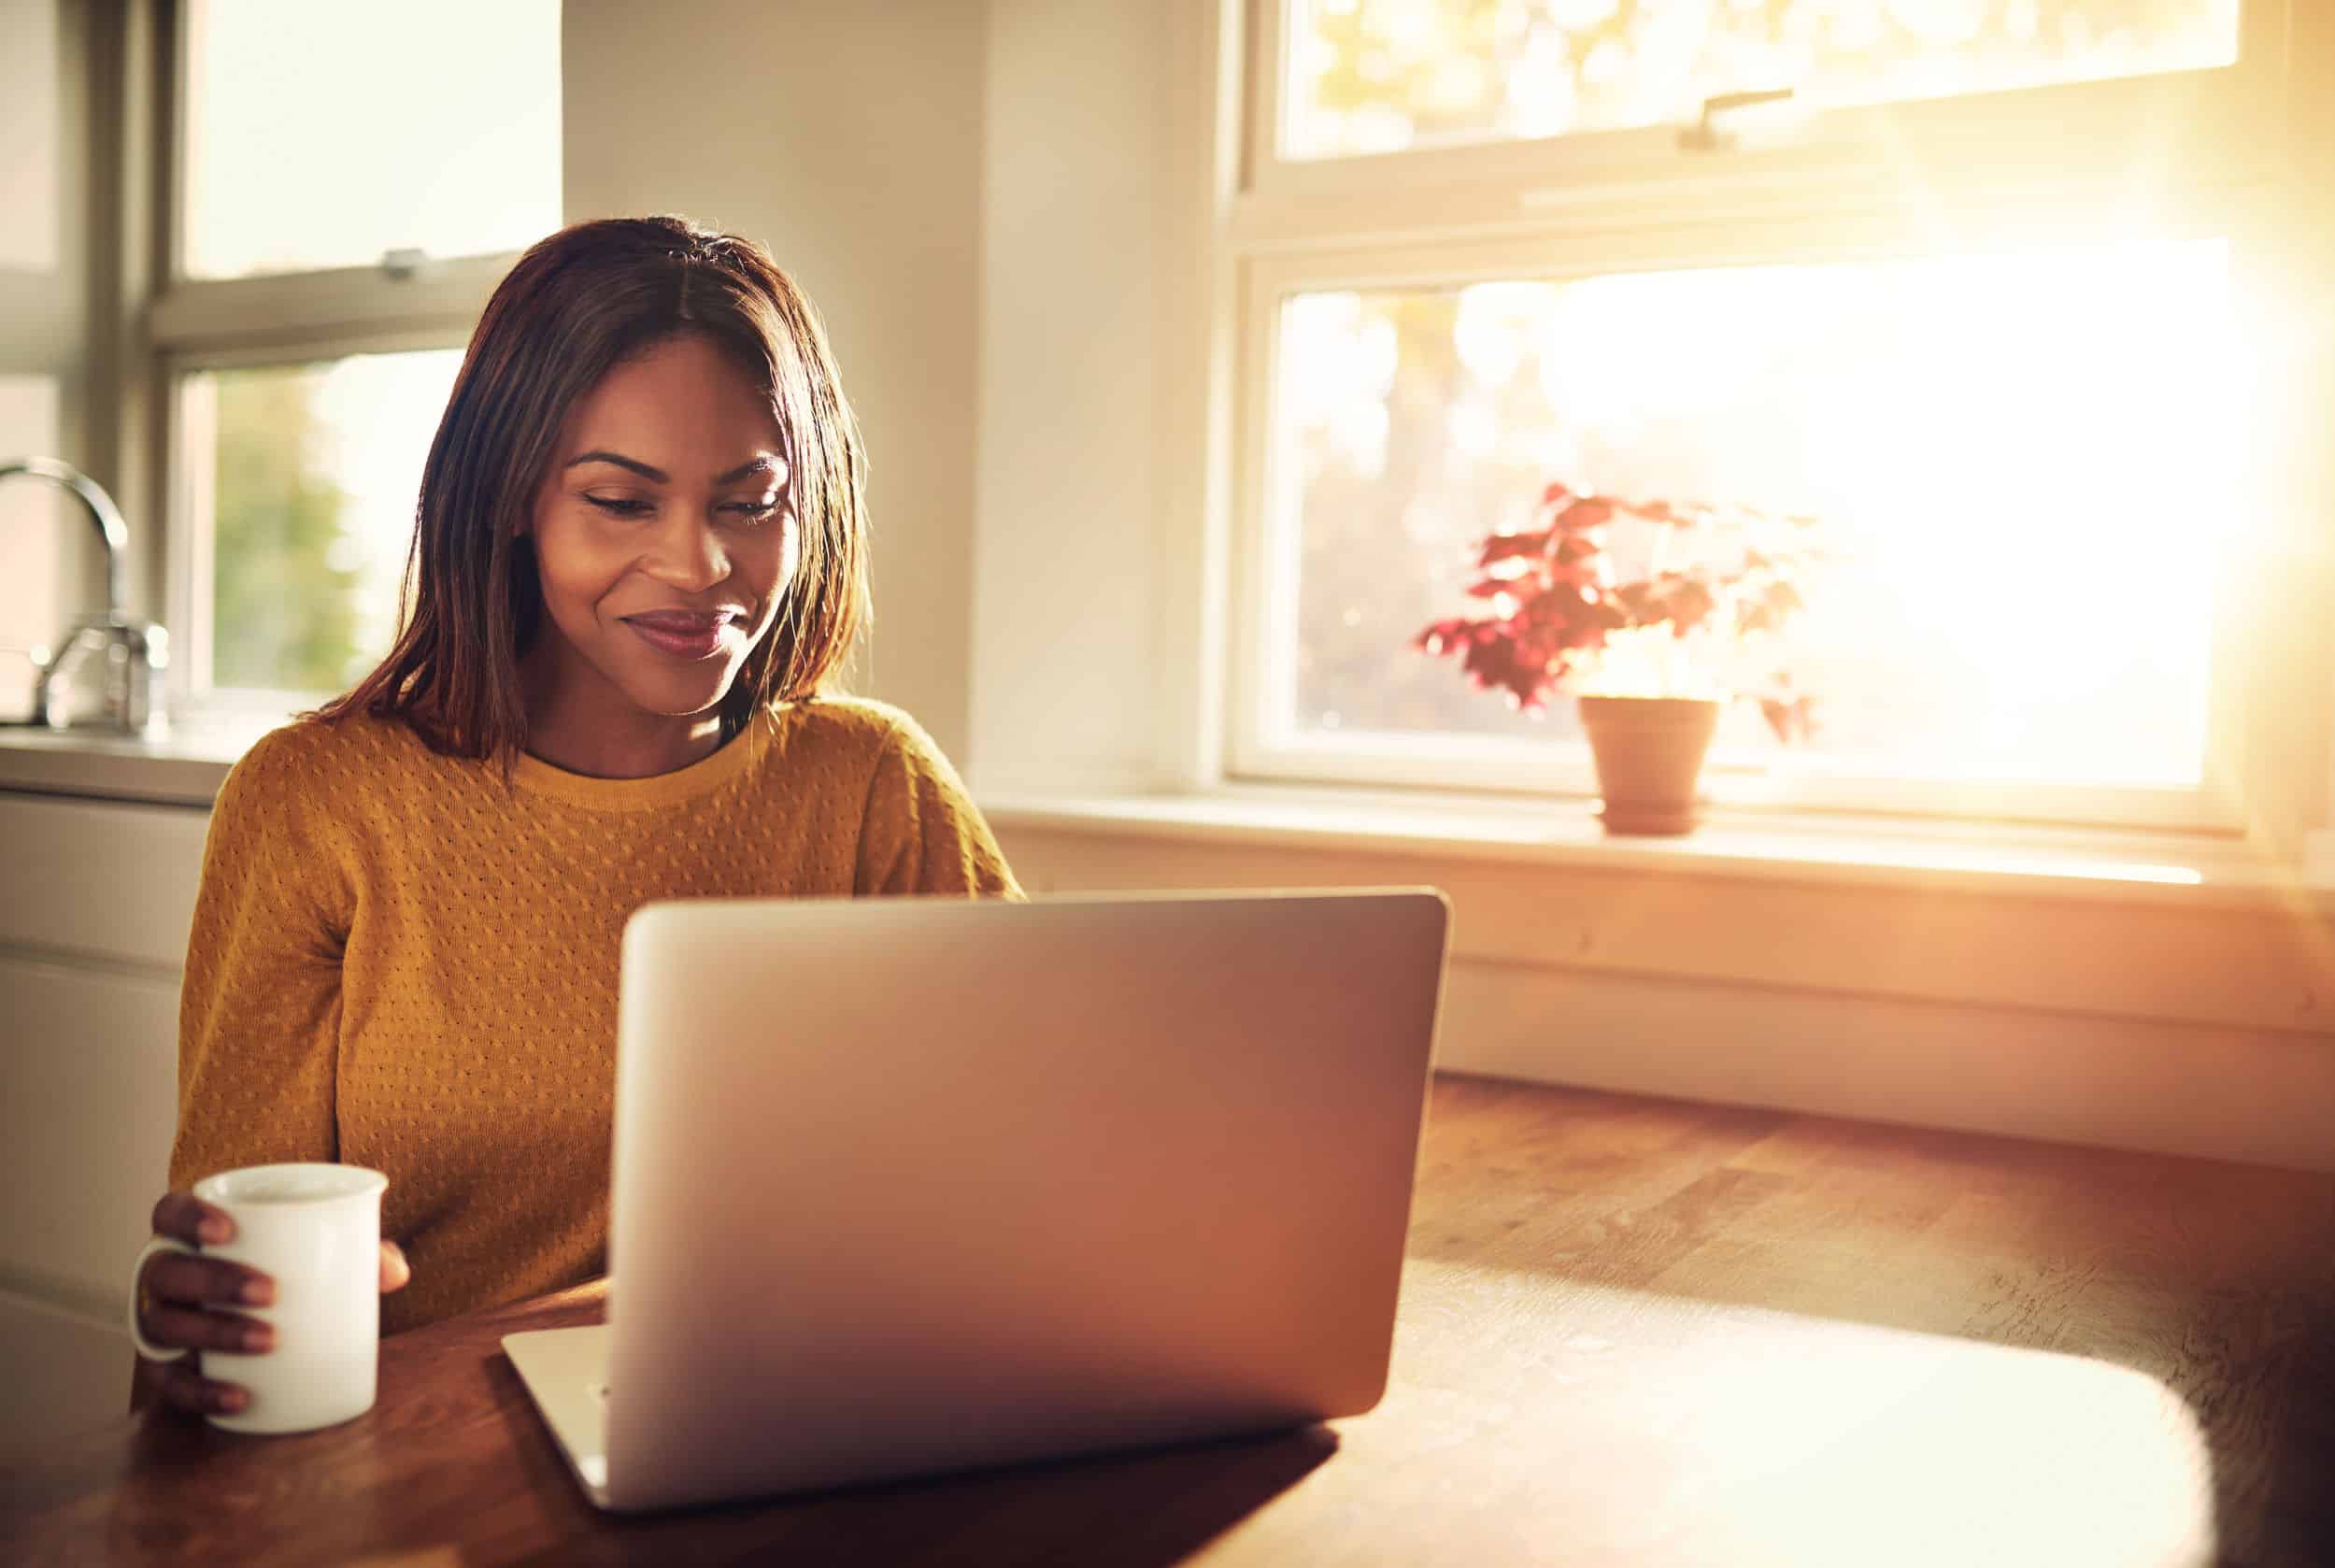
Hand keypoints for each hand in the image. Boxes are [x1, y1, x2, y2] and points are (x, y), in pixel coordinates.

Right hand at [131, 1191, 410, 1418]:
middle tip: (270, 1293)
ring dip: (214, 1333)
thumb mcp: (320, 1252)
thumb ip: (359, 1250)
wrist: (263, 1320)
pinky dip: (202, 1391)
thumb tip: (396, 1272)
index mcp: (192, 1233)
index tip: (229, 1229)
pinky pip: (170, 1383)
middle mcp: (164, 1275)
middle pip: (165, 1271)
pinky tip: (239, 1396)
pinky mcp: (166, 1368)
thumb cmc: (289, 1269)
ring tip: (268, 1341)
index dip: (188, 1218)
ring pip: (164, 1326)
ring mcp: (158, 1322)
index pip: (168, 1212)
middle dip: (213, 1281)